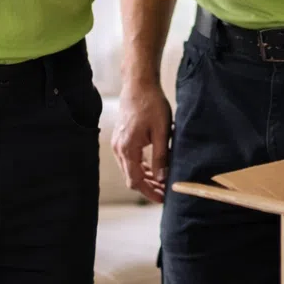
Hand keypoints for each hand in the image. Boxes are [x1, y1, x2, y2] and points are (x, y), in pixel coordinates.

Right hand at [111, 78, 171, 202]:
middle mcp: (118, 148)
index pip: (136, 180)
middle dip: (148, 187)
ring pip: (130, 169)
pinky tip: (153, 168)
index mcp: (128, 149)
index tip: (163, 199)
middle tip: (165, 193)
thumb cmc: (152, 104)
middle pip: (131, 177)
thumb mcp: (161, 131)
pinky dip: (140, 166)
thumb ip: (161, 156)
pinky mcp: (121, 138)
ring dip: (145, 177)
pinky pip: (129, 159)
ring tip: (162, 182)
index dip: (149, 193)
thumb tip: (162, 178)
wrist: (138, 83)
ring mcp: (118, 143)